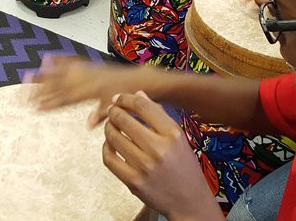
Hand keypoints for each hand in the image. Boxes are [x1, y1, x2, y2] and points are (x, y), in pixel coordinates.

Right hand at [27, 54, 151, 126]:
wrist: (137, 80)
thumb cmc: (127, 96)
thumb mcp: (115, 107)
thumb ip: (101, 115)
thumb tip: (89, 124)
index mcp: (91, 91)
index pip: (66, 99)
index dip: (50, 103)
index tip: (36, 108)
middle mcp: (85, 79)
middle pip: (57, 85)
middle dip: (40, 90)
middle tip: (24, 96)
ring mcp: (86, 71)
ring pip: (60, 73)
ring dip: (43, 75)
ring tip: (27, 75)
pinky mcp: (88, 66)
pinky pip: (71, 61)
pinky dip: (58, 60)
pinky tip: (47, 58)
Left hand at [102, 92, 223, 219]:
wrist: (189, 201)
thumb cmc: (184, 167)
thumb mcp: (178, 137)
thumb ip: (159, 115)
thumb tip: (138, 94)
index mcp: (172, 134)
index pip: (142, 105)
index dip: (126, 98)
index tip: (119, 98)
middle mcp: (159, 149)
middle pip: (124, 119)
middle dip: (113, 111)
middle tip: (112, 111)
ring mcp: (144, 166)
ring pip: (113, 137)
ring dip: (108, 128)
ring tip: (111, 126)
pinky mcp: (133, 181)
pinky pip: (109, 159)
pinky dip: (106, 148)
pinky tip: (111, 144)